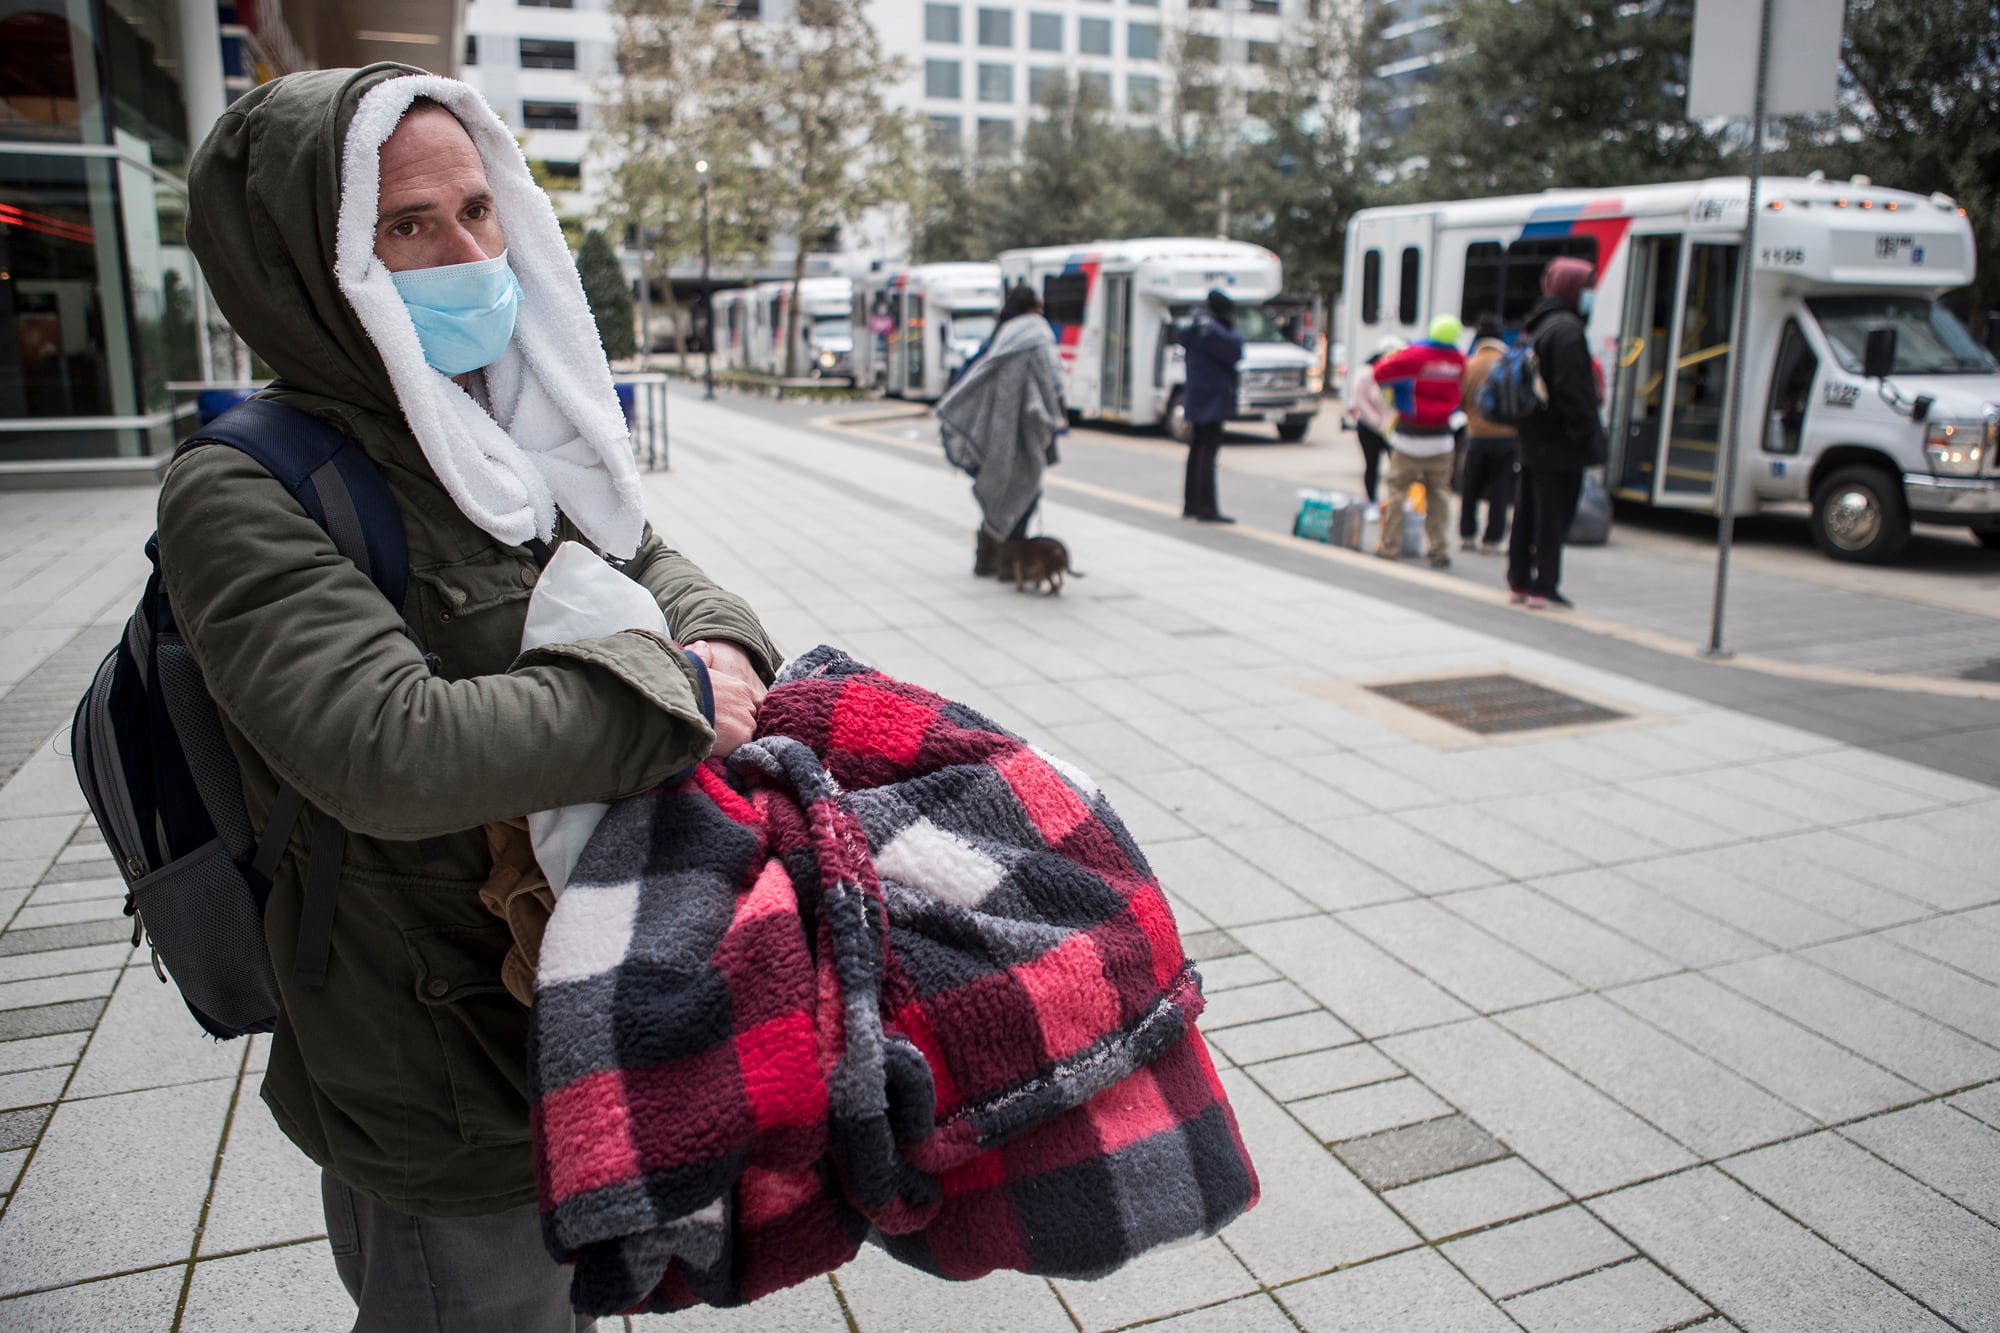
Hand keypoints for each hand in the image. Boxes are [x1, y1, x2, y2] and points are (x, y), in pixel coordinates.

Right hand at [686, 639, 765, 756]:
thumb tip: (702, 645)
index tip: (735, 719)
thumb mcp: (694, 667)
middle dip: (740, 728)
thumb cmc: (683, 687)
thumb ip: (702, 658)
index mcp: (739, 687)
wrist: (677, 703)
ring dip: (735, 741)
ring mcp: (746, 720)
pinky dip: (730, 750)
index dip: (746, 712)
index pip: (756, 703)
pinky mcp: (741, 736)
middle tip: (723, 733)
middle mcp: (747, 703)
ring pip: (746, 735)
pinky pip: (740, 748)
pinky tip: (716, 748)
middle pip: (752, 721)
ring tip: (718, 742)